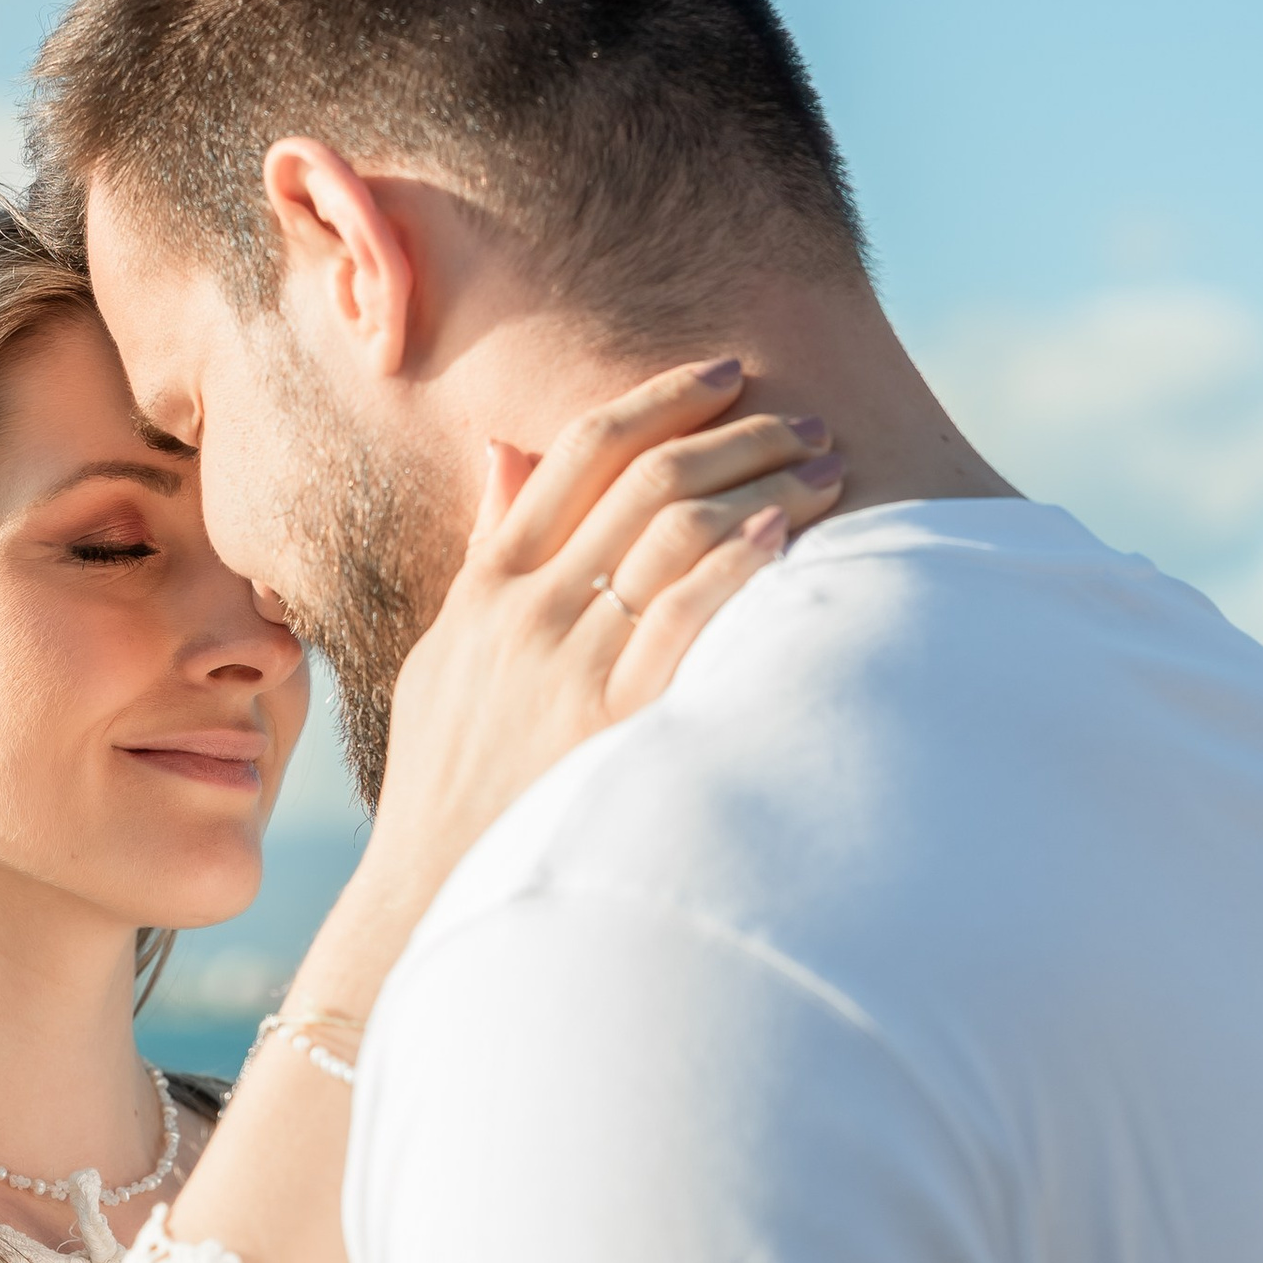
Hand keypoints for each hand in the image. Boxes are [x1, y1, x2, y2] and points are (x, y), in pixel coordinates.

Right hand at [363, 360, 840, 923]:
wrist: (436, 889)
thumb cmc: (448, 778)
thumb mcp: (442, 655)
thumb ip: (482, 552)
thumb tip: (506, 451)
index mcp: (487, 586)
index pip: (579, 450)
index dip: (659, 397)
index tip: (723, 373)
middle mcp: (528, 612)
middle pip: (646, 478)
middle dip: (739, 433)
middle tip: (804, 420)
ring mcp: (571, 664)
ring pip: (681, 530)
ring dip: (767, 484)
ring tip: (826, 470)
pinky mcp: (616, 720)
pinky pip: (692, 613)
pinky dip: (745, 562)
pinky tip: (791, 537)